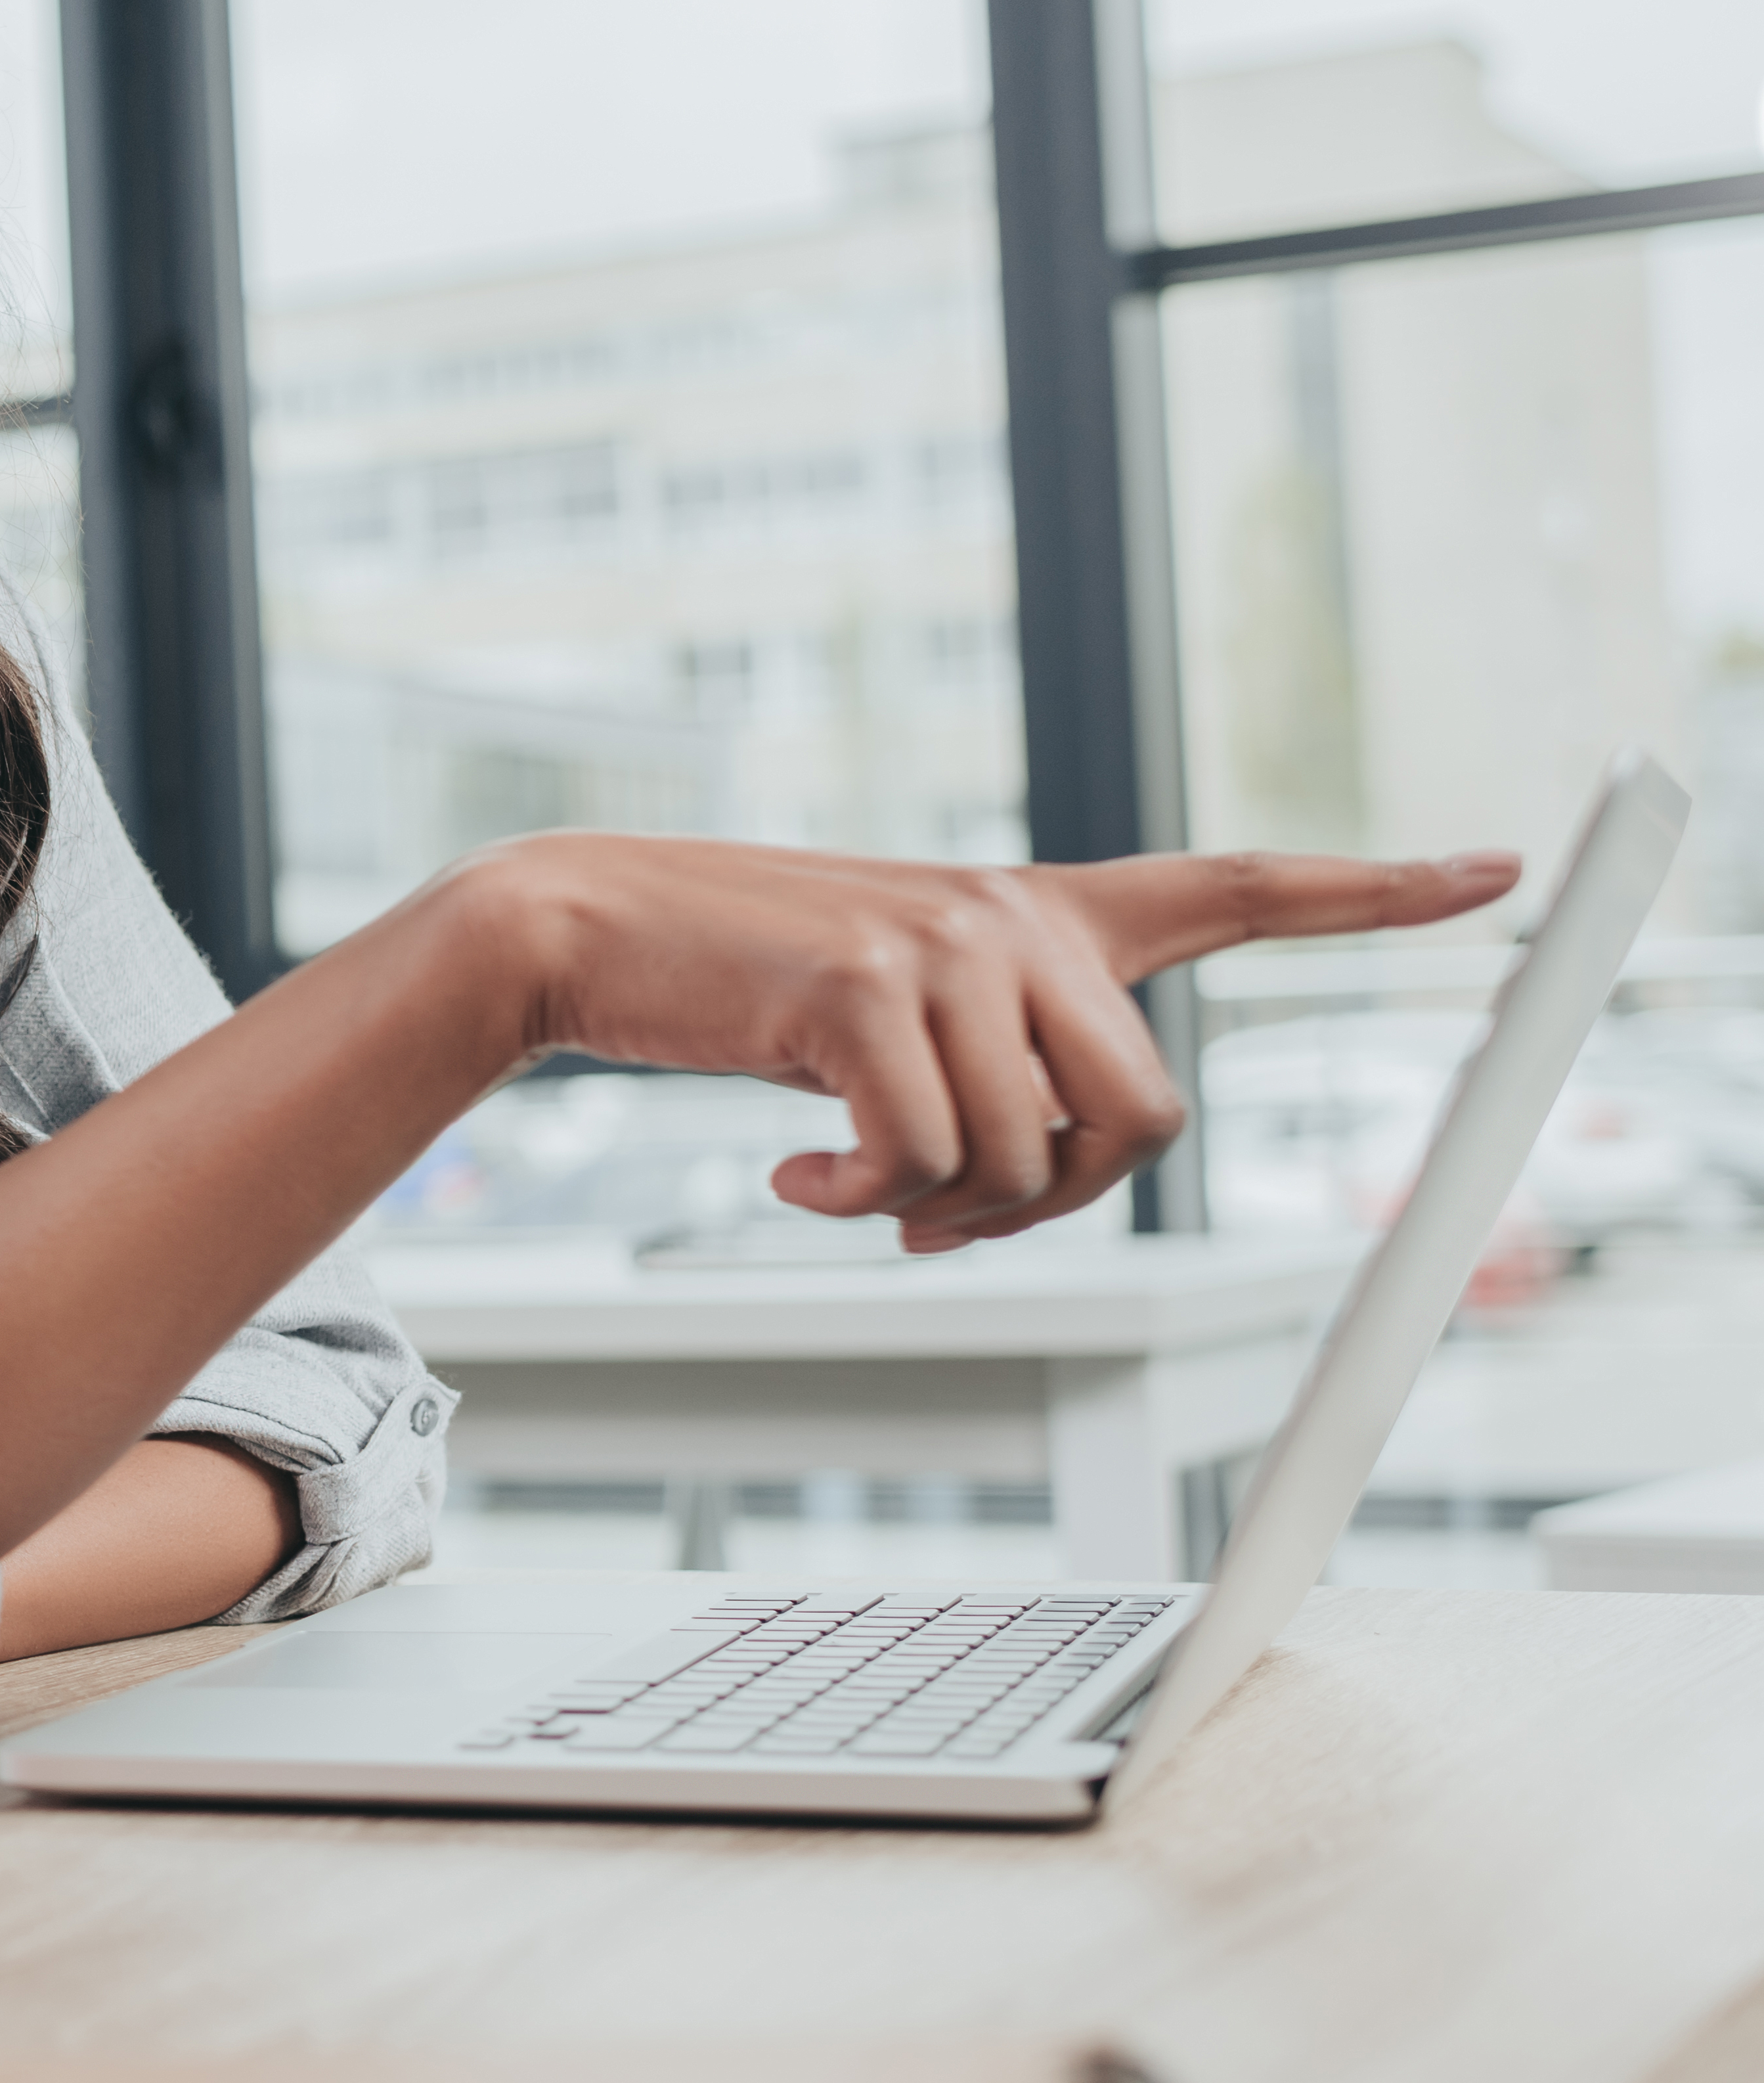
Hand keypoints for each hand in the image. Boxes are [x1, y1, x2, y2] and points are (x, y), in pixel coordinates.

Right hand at [462, 834, 1518, 1251]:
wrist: (587, 927)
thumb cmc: (740, 983)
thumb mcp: (890, 1011)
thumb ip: (990, 1065)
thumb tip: (998, 1192)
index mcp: (1040, 910)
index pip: (1239, 885)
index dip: (1375, 891)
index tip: (1494, 868)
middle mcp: (1014, 914)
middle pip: (1141, 1119)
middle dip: (1050, 1204)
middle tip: (938, 1213)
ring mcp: (943, 945)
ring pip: (1027, 1160)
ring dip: (936, 1214)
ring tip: (846, 1181)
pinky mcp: (862, 991)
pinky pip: (920, 1163)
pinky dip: (856, 1201)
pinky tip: (795, 1171)